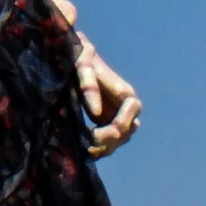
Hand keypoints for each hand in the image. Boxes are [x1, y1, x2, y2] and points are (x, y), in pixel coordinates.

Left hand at [72, 33, 140, 157]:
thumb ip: (89, 86)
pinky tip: (84, 150)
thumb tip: (97, 113)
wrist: (74, 55)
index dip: (118, 127)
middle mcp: (126, 107)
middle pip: (125, 133)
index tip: (95, 134)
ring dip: (104, 147)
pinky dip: (99, 148)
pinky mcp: (108, 122)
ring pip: (119, 140)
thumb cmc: (78, 56)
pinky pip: (110, 140)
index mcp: (125, 93)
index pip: (131, 118)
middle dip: (108, 141)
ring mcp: (119, 116)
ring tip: (84, 151)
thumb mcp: (81, 66)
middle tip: (86, 146)